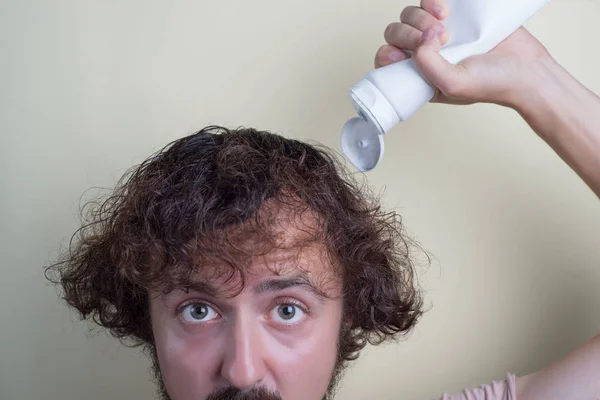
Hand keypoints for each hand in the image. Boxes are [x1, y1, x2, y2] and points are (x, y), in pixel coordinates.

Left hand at [375, 0, 552, 107]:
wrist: (526, 69)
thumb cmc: (491, 84)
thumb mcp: (453, 85)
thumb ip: (428, 67)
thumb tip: (420, 40)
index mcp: (418, 76)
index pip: (386, 60)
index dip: (388, 54)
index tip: (402, 55)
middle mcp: (425, 54)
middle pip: (395, 33)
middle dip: (409, 34)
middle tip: (439, 41)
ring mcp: (437, 33)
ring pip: (409, 15)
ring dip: (420, 17)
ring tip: (446, 28)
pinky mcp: (454, 15)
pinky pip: (428, 1)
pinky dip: (430, 2)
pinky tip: (444, 10)